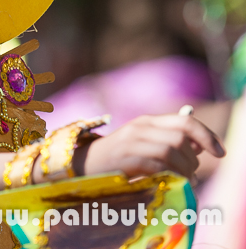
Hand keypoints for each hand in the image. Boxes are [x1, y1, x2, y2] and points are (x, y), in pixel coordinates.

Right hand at [74, 114, 225, 179]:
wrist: (83, 166)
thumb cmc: (117, 160)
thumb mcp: (143, 146)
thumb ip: (169, 142)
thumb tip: (201, 147)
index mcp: (147, 122)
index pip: (185, 121)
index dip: (207, 135)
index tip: (221, 152)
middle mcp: (140, 127)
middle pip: (181, 138)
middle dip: (194, 159)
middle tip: (192, 174)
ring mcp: (131, 141)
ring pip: (172, 150)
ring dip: (184, 169)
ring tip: (183, 181)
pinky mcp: (126, 157)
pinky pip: (158, 165)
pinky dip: (170, 175)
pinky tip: (169, 182)